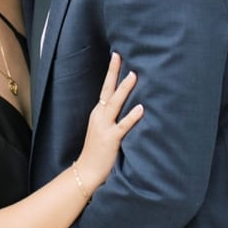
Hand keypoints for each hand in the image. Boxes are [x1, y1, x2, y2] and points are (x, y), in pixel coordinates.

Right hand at [73, 53, 143, 191]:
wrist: (86, 172)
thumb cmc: (97, 151)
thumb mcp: (103, 129)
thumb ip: (113, 116)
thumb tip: (130, 103)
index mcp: (98, 113)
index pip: (105, 88)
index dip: (111, 72)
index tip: (116, 56)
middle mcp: (99, 116)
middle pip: (107, 90)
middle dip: (114, 72)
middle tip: (120, 56)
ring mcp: (104, 127)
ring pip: (115, 103)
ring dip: (125, 89)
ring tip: (134, 75)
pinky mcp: (111, 139)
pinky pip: (123, 125)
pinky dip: (132, 116)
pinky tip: (141, 108)